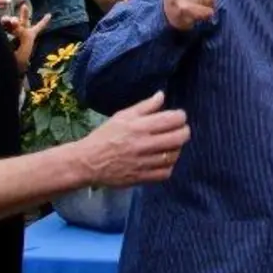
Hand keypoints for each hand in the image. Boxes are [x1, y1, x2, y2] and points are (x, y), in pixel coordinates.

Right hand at [1, 4, 50, 72]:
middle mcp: (21, 33)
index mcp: (29, 36)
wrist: (9, 67)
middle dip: (24, 13)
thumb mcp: (26, 43)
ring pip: (11, 22)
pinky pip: (2, 26)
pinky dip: (3, 23)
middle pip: (23, 21)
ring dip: (10, 19)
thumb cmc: (21, 58)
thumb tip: (15, 22)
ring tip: (10, 22)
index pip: (38, 27)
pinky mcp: (1, 36)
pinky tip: (3, 22)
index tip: (49, 15)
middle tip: (25, 6)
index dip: (43, 21)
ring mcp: (11, 34)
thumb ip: (23, 31)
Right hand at [76, 91, 190, 186]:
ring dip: (177, 148)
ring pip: (174, 155)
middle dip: (184, 131)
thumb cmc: (105, 136)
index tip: (178, 116)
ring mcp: (144, 162)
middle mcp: (143, 144)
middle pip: (179, 137)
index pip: (172, 120)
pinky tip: (163, 160)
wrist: (88, 162)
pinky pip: (166, 172)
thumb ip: (145, 106)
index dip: (180, 116)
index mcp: (139, 126)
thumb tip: (162, 95)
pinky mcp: (142, 177)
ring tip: (170, 144)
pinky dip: (169, 166)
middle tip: (180, 130)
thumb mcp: (122, 116)